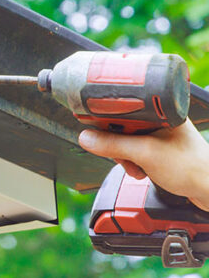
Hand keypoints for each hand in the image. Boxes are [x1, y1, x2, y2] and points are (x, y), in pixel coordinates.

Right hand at [78, 119, 208, 210]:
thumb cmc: (192, 168)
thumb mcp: (144, 154)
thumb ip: (113, 145)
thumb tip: (86, 137)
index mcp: (162, 110)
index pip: (124, 107)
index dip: (108, 119)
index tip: (98, 130)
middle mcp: (163, 119)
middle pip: (123, 125)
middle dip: (118, 145)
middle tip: (123, 157)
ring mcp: (163, 135)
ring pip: (129, 140)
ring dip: (126, 157)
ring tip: (136, 168)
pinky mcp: (162, 149)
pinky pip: (138, 151)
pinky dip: (134, 162)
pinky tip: (140, 170)